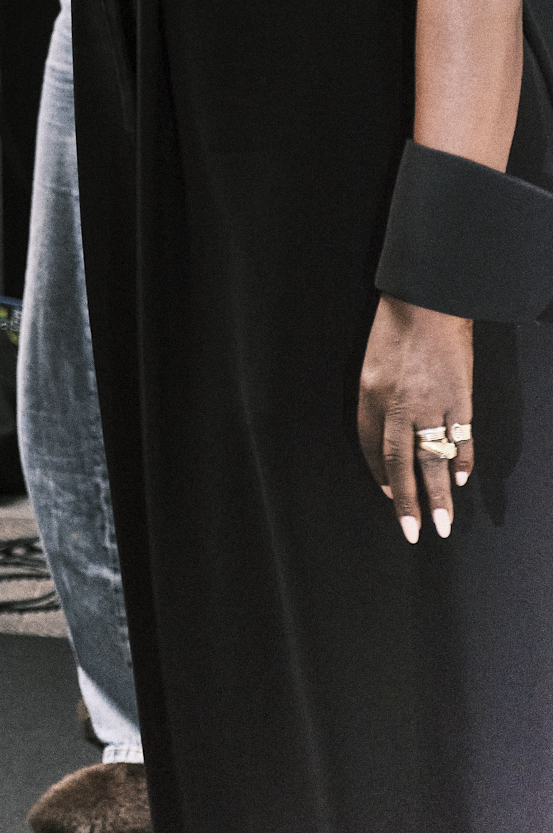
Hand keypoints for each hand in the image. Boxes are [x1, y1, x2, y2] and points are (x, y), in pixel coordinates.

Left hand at [356, 294, 474, 540]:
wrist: (427, 299)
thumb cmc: (395, 327)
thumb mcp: (373, 363)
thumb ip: (379, 400)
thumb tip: (389, 436)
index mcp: (370, 393)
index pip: (371, 446)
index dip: (379, 473)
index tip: (386, 494)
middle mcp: (398, 404)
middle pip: (400, 462)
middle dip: (406, 501)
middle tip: (412, 532)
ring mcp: (431, 403)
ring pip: (433, 460)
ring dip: (438, 496)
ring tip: (443, 524)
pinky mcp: (459, 398)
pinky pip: (461, 438)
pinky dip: (462, 460)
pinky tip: (460, 479)